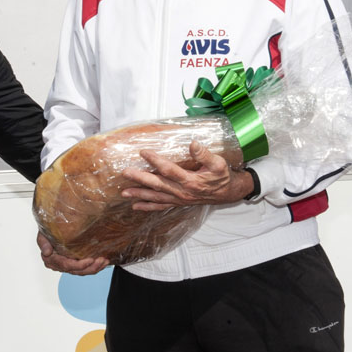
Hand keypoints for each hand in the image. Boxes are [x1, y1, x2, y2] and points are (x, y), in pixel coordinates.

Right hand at [37, 231, 108, 275]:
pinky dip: (94, 267)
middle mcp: (59, 266)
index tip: (90, 260)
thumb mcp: (42, 234)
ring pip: (82, 272)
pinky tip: (102, 262)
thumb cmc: (47, 231)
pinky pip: (84, 269)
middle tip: (101, 260)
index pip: (66, 265)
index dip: (79, 265)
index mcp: (51, 260)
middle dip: (91, 267)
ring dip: (95, 268)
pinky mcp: (73, 265)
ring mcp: (67, 266)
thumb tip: (47, 252)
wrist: (51, 230)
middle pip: (76, 271)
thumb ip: (43, 242)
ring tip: (104, 261)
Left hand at [120, 140, 252, 210]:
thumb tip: (193, 144)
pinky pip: (161, 206)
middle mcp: (182, 192)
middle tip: (125, 173)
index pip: (169, 170)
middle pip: (158, 185)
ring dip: (140, 195)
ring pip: (156, 197)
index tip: (142, 152)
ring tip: (124, 193)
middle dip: (140, 179)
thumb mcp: (218, 163)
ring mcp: (179, 199)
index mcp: (191, 181)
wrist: (228, 193)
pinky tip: (136, 206)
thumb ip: (204, 155)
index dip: (155, 161)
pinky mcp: (178, 203)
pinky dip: (148, 207)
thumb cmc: (222, 176)